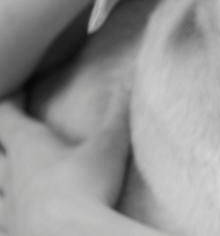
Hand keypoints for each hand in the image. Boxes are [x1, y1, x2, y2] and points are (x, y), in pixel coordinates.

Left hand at [0, 86, 130, 235]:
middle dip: (1, 141)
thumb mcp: (108, 146)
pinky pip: (3, 222)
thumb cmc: (86, 188)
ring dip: (0, 182)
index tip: (16, 93)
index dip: (10, 102)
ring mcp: (8, 209)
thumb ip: (118, 111)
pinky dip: (7, 215)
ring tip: (6, 183)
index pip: (6, 116)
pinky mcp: (15, 233)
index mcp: (28, 147)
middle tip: (9, 134)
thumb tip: (130, 76)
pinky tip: (14, 217)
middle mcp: (10, 176)